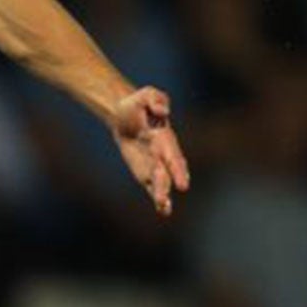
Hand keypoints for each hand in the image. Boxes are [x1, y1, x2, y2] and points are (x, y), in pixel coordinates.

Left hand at [111, 86, 190, 215]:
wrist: (124, 116)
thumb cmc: (136, 105)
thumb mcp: (144, 95)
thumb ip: (154, 99)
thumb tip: (162, 110)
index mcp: (164, 138)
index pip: (172, 155)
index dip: (177, 169)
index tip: (182, 183)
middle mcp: (163, 154)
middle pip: (167, 171)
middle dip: (169, 183)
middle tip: (170, 196)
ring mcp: (155, 164)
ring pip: (161, 182)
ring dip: (163, 195)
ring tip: (164, 208)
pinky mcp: (146, 172)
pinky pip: (153, 186)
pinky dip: (158, 198)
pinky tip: (164, 211)